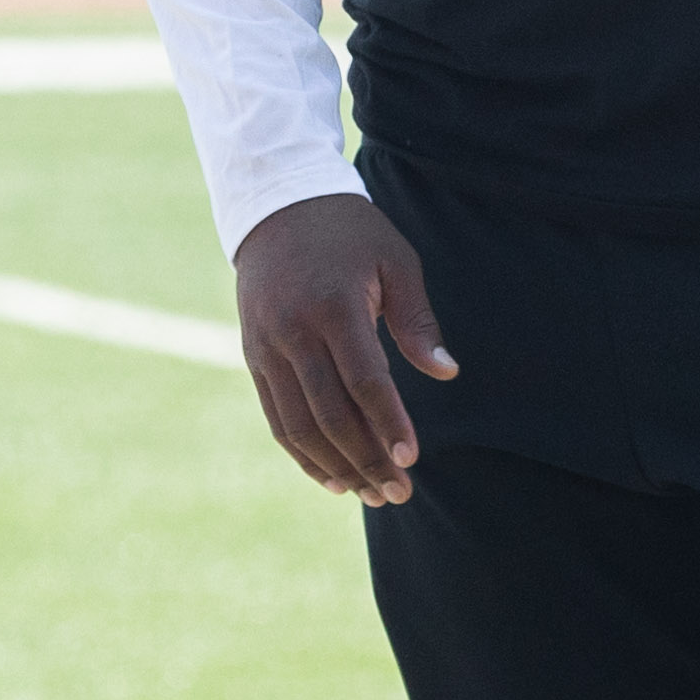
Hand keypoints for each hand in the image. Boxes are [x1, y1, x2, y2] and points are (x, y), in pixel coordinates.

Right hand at [231, 194, 451, 503]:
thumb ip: (418, 320)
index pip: (364, 380)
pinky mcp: (253, 355)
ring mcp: (266, 346)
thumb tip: (447, 372)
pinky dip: (302, 453)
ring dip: (336, 467)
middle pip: (330, 414)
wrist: (276, 205)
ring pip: (299, 425)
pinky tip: (332, 477)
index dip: (388, 424)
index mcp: (333, 305)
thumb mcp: (395, 261)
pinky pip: (276, 417)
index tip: (411, 459)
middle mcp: (293, 331)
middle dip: (367, 460)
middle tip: (398, 492)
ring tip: (369, 494)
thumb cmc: (350, 234)